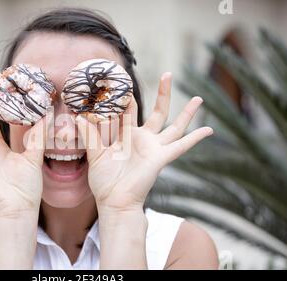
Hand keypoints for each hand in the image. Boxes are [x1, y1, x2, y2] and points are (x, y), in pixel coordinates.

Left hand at [77, 73, 212, 211]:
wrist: (113, 200)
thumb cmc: (104, 180)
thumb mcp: (94, 154)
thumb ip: (88, 135)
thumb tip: (77, 117)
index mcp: (127, 135)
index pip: (129, 110)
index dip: (128, 96)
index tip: (127, 79)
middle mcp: (143, 139)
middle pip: (158, 111)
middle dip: (164, 93)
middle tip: (168, 74)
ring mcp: (155, 147)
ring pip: (174, 125)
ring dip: (187, 112)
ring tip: (199, 97)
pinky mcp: (161, 158)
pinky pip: (181, 146)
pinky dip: (196, 138)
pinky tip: (209, 129)